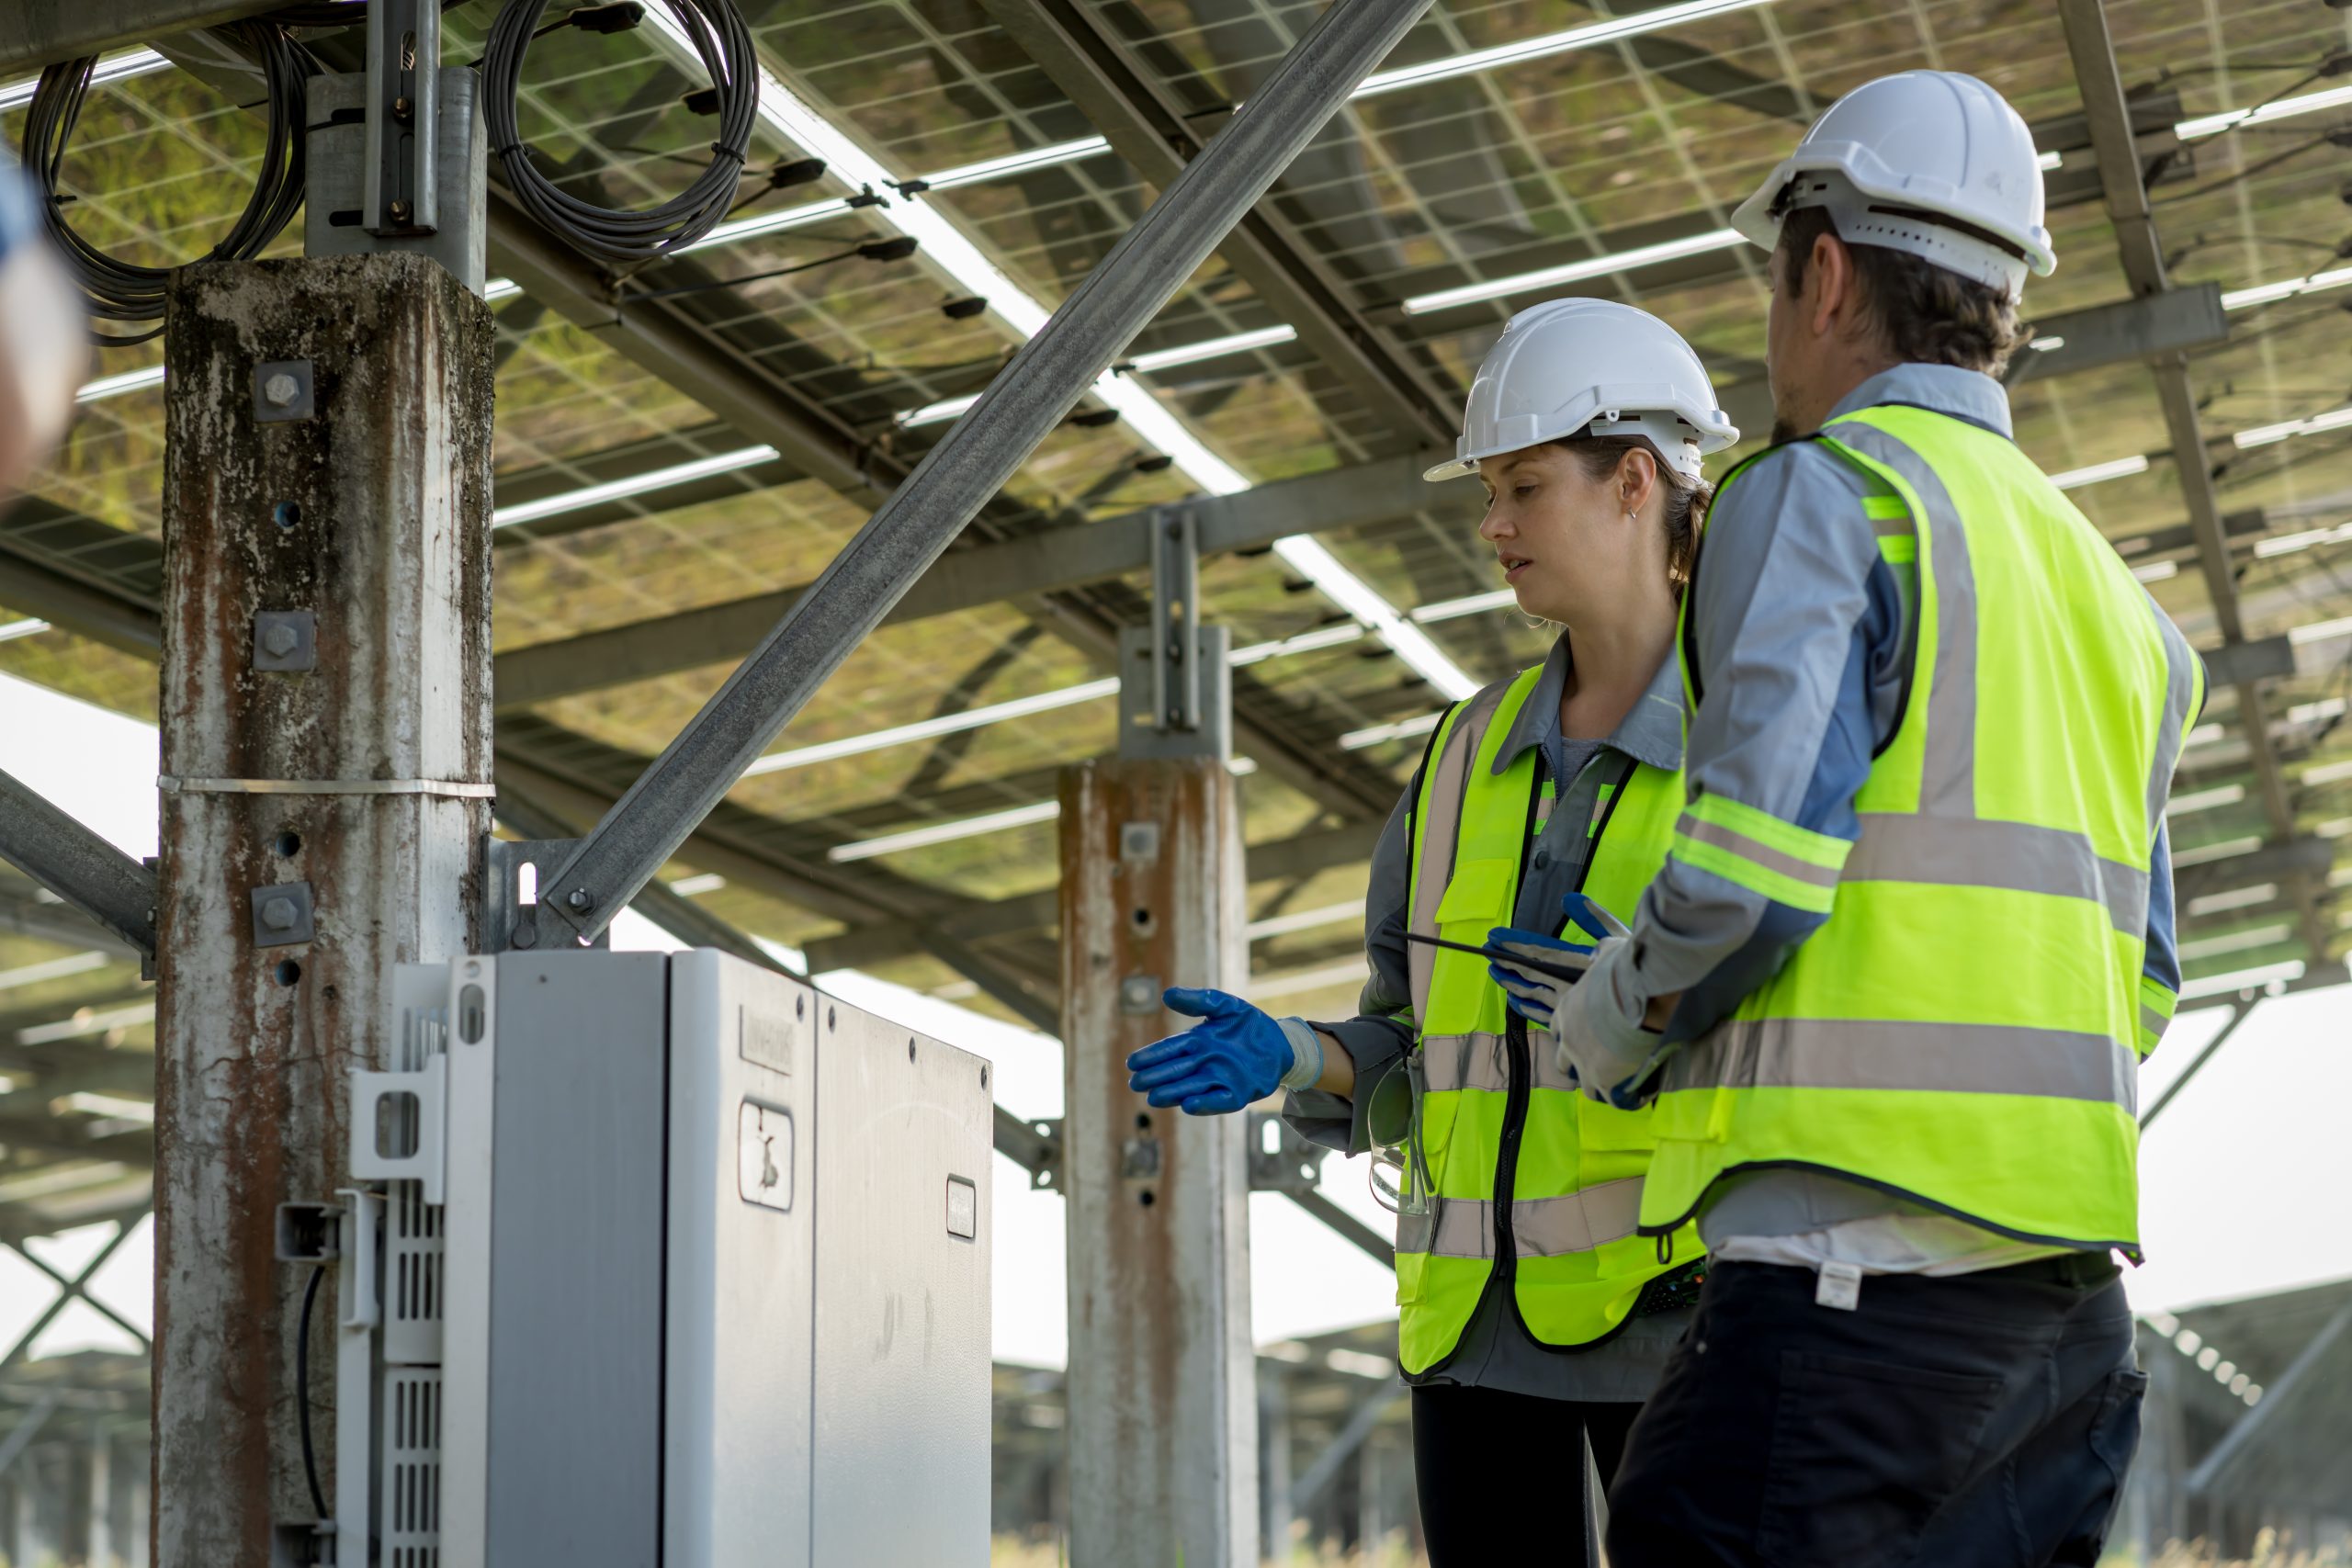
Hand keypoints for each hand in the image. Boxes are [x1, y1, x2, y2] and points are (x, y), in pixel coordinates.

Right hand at [1125, 988, 1301, 1114]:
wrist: (1279, 1043)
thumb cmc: (1248, 1024)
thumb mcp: (1224, 1006)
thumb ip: (1197, 1000)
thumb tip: (1165, 995)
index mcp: (1196, 1043)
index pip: (1169, 1049)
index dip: (1151, 1056)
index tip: (1132, 1062)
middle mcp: (1203, 1063)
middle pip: (1175, 1071)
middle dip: (1155, 1078)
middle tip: (1136, 1083)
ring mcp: (1219, 1079)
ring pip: (1190, 1087)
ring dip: (1173, 1093)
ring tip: (1153, 1097)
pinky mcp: (1236, 1093)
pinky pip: (1219, 1100)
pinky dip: (1204, 1103)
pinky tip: (1189, 1104)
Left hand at [1485, 892, 1630, 1026]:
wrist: (1657, 1012)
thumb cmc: (1642, 970)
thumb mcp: (1620, 938)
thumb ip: (1594, 917)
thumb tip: (1569, 898)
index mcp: (1581, 963)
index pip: (1540, 951)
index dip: (1515, 944)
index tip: (1495, 936)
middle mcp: (1572, 986)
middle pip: (1531, 973)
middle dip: (1508, 961)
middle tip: (1487, 954)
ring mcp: (1571, 1009)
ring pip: (1534, 994)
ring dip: (1513, 983)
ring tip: (1496, 973)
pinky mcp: (1574, 1025)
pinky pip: (1543, 1016)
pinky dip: (1527, 1007)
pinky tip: (1516, 1000)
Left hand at [1551, 933, 1664, 1107]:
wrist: (1639, 996)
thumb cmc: (1624, 971)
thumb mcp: (1608, 953)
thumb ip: (1598, 951)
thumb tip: (1595, 946)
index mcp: (1565, 1010)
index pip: (1556, 1029)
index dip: (1567, 1035)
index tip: (1579, 1038)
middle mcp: (1568, 1040)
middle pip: (1562, 1062)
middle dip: (1576, 1064)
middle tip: (1595, 1065)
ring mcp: (1583, 1063)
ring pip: (1585, 1085)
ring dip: (1599, 1085)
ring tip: (1617, 1087)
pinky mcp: (1603, 1080)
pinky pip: (1612, 1099)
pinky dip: (1623, 1099)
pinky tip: (1636, 1098)